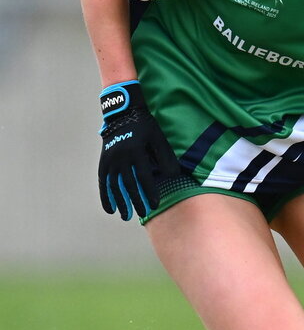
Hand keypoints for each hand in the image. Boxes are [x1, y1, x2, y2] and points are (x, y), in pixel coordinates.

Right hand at [98, 80, 180, 219]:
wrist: (123, 114)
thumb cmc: (145, 127)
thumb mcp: (158, 137)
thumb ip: (165, 156)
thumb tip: (173, 175)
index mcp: (136, 150)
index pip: (144, 177)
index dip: (149, 192)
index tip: (155, 205)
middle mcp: (121, 156)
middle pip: (128, 184)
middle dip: (136, 200)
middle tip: (143, 213)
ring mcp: (110, 159)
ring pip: (114, 185)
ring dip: (120, 202)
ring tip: (126, 216)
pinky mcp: (103, 162)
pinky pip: (103, 182)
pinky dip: (106, 196)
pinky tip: (110, 209)